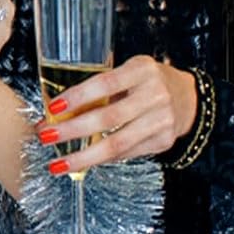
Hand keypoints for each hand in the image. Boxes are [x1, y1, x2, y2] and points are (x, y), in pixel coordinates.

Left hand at [38, 53, 198, 169]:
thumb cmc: (148, 81)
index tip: (54, 108)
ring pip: (117, 144)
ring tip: (58, 164)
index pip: (105, 84)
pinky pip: (126, 154)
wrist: (188, 97)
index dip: (78, 97)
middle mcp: (155, 95)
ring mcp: (161, 121)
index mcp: (142, 70)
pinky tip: (84, 161)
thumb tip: (60, 108)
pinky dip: (102, 159)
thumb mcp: (129, 70)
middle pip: (108, 118)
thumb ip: (103, 86)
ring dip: (83, 157)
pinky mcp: (163, 142)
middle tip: (46, 135)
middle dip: (72, 130)